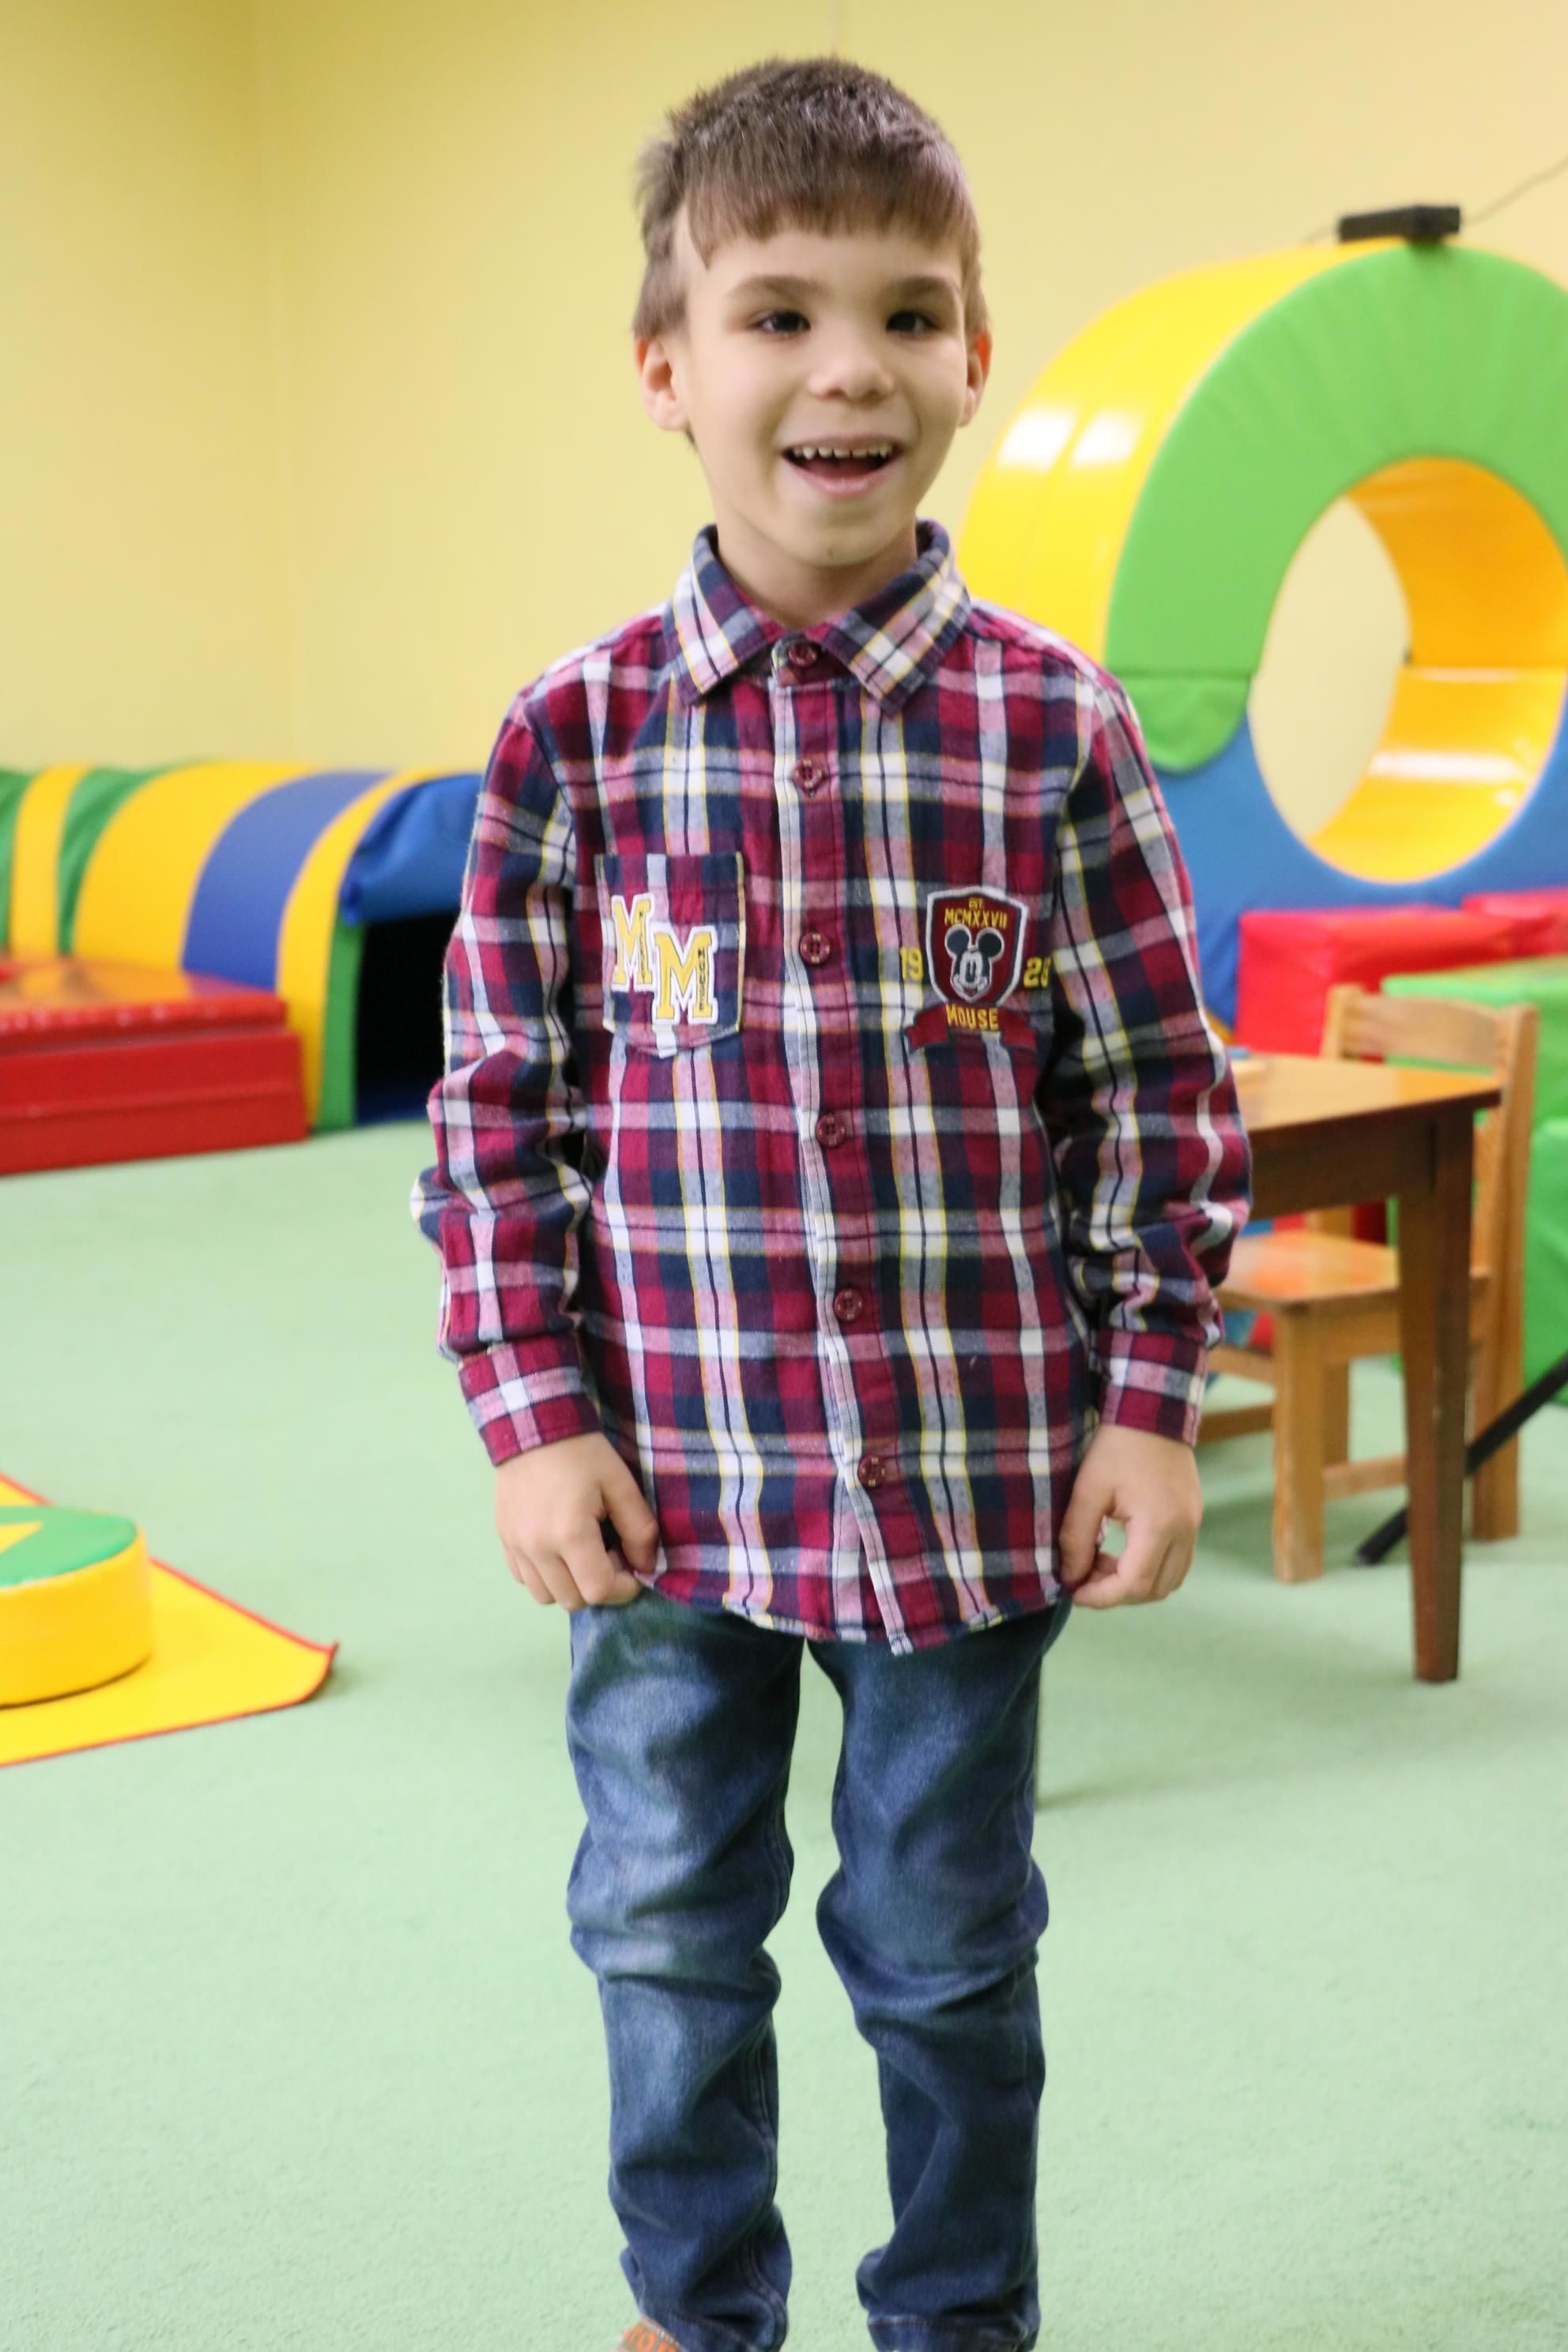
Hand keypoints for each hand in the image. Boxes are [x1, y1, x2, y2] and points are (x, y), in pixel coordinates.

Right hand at [494, 1431, 659, 1609]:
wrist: (533, 1427)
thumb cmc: (582, 1452)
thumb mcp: (620, 1484)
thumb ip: (639, 1529)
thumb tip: (646, 1567)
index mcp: (569, 1535)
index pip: (599, 1591)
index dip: (624, 1587)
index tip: (633, 1567)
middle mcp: (537, 1549)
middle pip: (573, 1600)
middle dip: (598, 1586)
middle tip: (608, 1554)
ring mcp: (516, 1547)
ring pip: (546, 1596)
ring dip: (570, 1585)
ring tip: (581, 1553)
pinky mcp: (504, 1540)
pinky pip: (525, 1579)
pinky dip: (545, 1576)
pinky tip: (557, 1548)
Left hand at [1057, 1422, 1201, 1608]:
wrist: (1152, 1410)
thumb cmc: (1117, 1446)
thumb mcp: (1088, 1490)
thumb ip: (1077, 1538)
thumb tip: (1070, 1577)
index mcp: (1160, 1524)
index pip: (1134, 1584)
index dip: (1102, 1596)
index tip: (1074, 1592)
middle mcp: (1185, 1530)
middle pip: (1155, 1589)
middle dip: (1117, 1592)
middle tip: (1084, 1576)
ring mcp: (1194, 1524)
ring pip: (1170, 1579)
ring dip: (1135, 1581)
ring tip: (1101, 1562)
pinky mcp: (1193, 1517)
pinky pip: (1177, 1560)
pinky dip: (1150, 1566)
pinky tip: (1121, 1549)